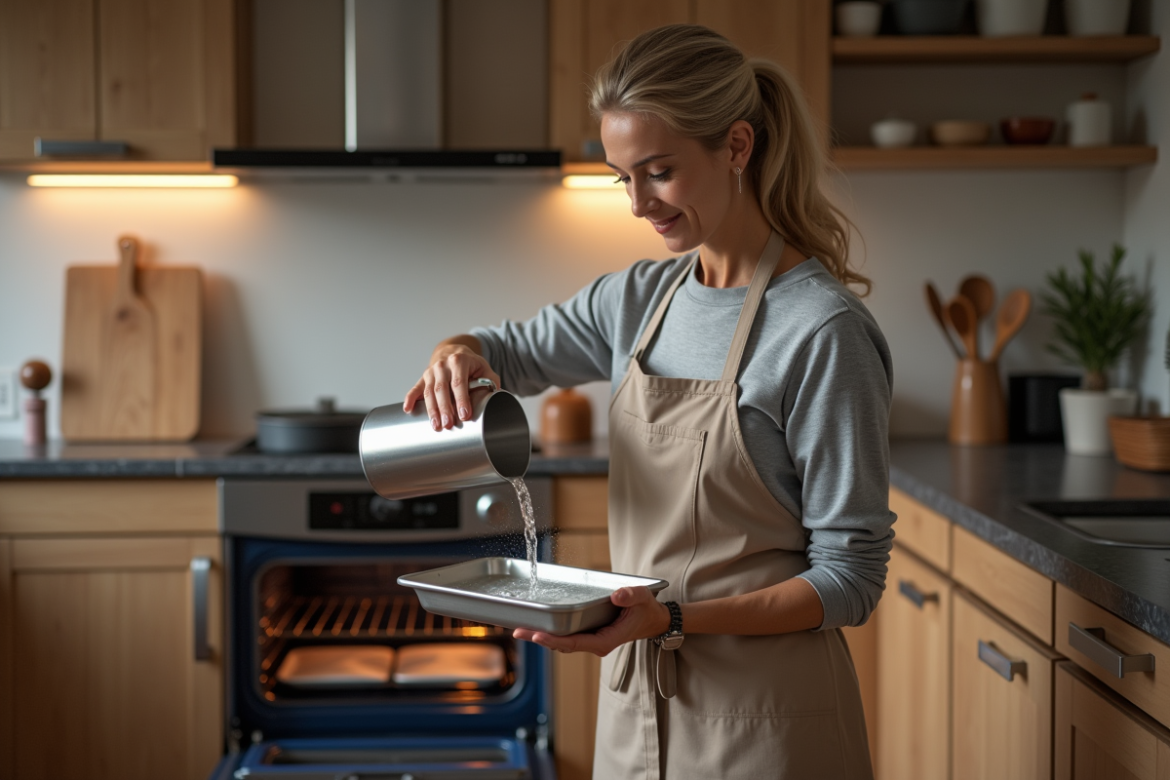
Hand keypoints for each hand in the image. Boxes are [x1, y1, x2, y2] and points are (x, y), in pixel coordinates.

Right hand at [403, 340, 500, 430]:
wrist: (452, 351)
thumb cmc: (470, 364)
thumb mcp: (484, 368)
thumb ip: (491, 382)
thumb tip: (496, 398)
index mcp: (459, 361)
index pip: (459, 383)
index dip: (462, 400)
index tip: (464, 415)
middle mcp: (443, 365)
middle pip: (442, 389)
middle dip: (445, 408)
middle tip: (449, 424)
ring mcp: (431, 371)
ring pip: (429, 392)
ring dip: (432, 410)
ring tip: (436, 425)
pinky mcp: (423, 377)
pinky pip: (415, 388)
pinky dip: (410, 398)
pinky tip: (408, 409)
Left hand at [512, 586, 670, 656]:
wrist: (652, 620)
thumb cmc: (647, 610)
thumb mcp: (643, 599)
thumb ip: (631, 596)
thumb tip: (616, 596)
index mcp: (606, 640)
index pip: (576, 642)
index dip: (555, 640)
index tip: (537, 636)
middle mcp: (595, 643)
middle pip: (563, 644)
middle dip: (540, 639)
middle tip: (517, 632)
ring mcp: (591, 639)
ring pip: (562, 641)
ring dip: (542, 636)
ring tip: (520, 629)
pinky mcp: (588, 634)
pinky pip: (566, 635)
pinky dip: (551, 631)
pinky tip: (537, 624)